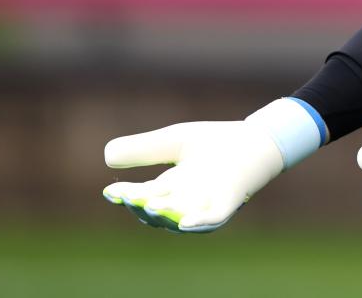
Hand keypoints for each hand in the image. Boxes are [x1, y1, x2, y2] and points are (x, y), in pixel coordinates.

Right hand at [102, 98, 324, 232]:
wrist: (256, 139)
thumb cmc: (215, 142)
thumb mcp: (173, 141)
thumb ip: (143, 148)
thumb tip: (106, 155)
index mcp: (169, 188)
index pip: (142, 197)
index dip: (126, 197)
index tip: (111, 192)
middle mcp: (184, 201)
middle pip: (157, 211)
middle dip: (141, 206)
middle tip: (128, 197)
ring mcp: (205, 204)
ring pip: (179, 218)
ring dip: (163, 215)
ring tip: (147, 205)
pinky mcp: (228, 204)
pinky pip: (212, 220)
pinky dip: (198, 223)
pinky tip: (185, 222)